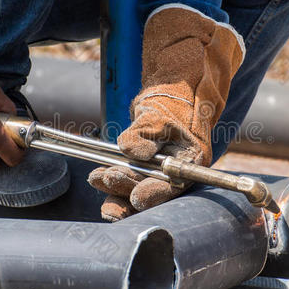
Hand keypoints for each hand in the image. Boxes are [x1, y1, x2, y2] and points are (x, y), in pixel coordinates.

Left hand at [88, 5, 244, 220]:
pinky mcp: (145, 167)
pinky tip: (98, 178)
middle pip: (152, 189)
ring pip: (138, 186)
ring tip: (96, 178)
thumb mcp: (161, 111)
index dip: (155, 193)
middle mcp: (177, 170)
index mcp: (192, 159)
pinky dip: (113, 179)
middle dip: (128, 188)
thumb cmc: (174, 99)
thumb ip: (145, 131)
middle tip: (108, 179)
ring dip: (117, 187)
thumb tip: (133, 151)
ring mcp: (161, 170)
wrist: (174, 90)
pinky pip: (129, 178)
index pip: (174, 184)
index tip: (136, 198)